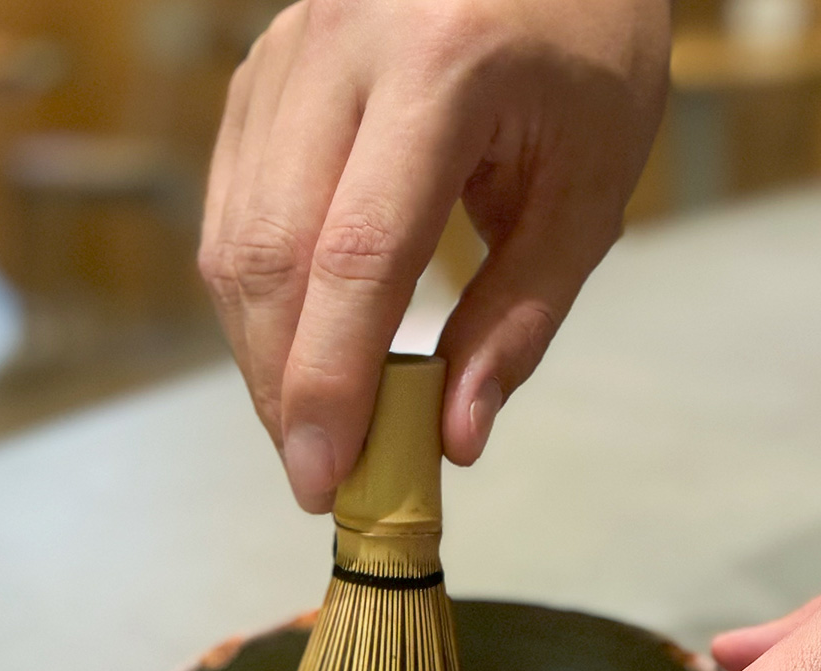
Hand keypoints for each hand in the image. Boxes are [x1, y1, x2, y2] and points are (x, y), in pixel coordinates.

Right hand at [198, 0, 667, 510]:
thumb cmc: (587, 47)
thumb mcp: (589, 185)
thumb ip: (520, 316)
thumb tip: (453, 439)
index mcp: (447, 64)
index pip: (358, 254)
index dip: (330, 380)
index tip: (328, 477)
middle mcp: (345, 42)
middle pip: (271, 252)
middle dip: (283, 384)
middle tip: (317, 473)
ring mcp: (288, 47)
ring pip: (232, 235)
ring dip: (261, 349)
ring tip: (311, 422)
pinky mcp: (260, 65)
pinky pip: (230, 201)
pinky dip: (255, 291)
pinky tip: (297, 342)